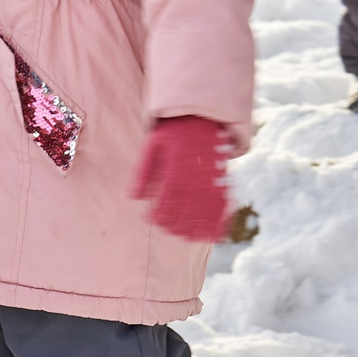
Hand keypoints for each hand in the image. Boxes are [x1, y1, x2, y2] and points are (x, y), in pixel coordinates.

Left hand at [129, 116, 236, 242]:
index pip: (170, 192)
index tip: (151, 219)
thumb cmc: (173, 135)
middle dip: (178, 221)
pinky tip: (214, 236)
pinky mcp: (224, 181)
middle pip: (189, 203)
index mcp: (180, 161)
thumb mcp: (154, 145)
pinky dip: (220, 221)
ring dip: (199, 226)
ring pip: (207, 208)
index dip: (161, 209)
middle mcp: (199, 171)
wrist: (203, 119)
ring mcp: (214, 177)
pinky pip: (224, 204)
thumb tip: (133, 197)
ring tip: (187, 237)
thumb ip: (143, 171)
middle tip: (167, 230)